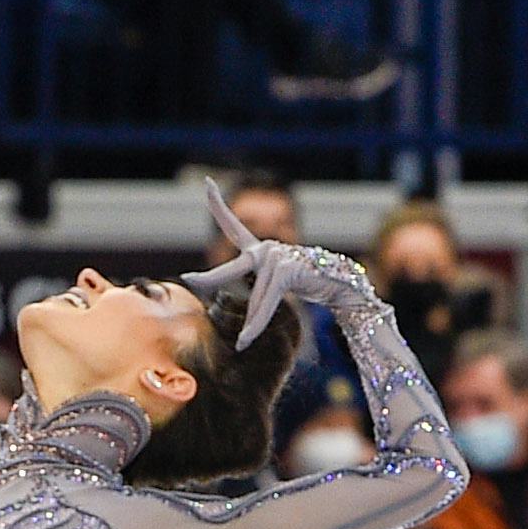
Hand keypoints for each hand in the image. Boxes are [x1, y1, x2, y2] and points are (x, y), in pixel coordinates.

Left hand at [186, 173, 362, 346]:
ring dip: (252, 323)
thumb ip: (259, 289)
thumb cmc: (310, 284)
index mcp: (261, 250)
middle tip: (187, 279)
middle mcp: (266, 249)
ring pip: (255, 298)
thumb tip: (243, 312)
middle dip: (209, 279)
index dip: (219, 205)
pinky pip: (266, 301)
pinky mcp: (285, 269)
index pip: (234, 226)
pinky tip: (246, 338)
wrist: (340, 285)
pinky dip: (257, 322)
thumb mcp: (278, 285)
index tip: (208, 184)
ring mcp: (275, 257)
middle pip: (231, 270)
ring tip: (243, 344)